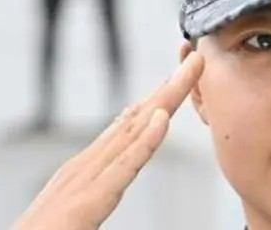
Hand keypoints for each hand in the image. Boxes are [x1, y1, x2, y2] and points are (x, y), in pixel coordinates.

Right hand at [12, 52, 204, 229]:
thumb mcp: (75, 214)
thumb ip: (94, 196)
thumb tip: (107, 186)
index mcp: (86, 170)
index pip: (128, 128)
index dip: (156, 100)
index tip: (178, 76)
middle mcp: (86, 166)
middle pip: (136, 119)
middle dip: (168, 87)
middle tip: (195, 58)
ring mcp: (86, 181)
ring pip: (134, 132)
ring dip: (166, 99)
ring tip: (190, 70)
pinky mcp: (89, 203)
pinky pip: (123, 168)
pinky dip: (145, 141)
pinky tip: (162, 120)